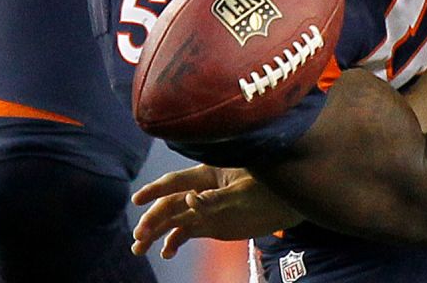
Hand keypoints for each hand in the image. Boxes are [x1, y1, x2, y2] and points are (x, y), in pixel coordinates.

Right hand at [130, 164, 302, 258]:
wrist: (288, 204)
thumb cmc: (268, 188)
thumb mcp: (243, 192)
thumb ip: (216, 198)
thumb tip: (189, 200)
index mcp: (208, 174)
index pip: (175, 181)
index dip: (155, 190)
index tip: (137, 200)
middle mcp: (201, 191)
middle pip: (169, 204)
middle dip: (152, 219)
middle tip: (140, 237)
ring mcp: (205, 209)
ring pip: (173, 220)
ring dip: (156, 233)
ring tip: (139, 249)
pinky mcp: (211, 224)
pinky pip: (186, 232)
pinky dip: (174, 242)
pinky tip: (166, 252)